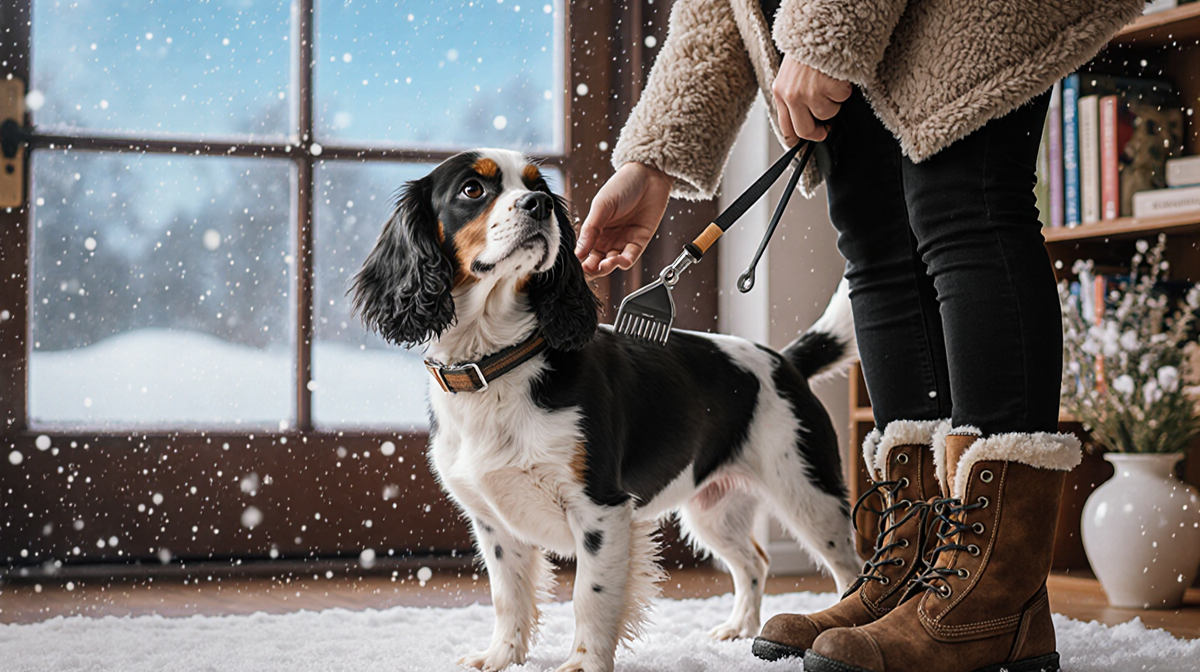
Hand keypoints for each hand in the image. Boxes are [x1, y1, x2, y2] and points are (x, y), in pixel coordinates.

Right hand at [576, 162, 674, 276]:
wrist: (649, 175)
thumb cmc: (623, 185)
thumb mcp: (601, 206)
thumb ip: (590, 230)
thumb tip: (578, 252)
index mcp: (594, 229)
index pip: (584, 251)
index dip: (580, 261)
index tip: (577, 265)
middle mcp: (607, 238)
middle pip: (597, 262)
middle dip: (593, 269)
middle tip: (590, 269)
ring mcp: (623, 241)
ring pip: (613, 263)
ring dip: (609, 266)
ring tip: (606, 263)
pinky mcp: (639, 242)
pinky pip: (631, 257)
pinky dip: (625, 261)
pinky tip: (621, 259)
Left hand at [772, 55, 851, 143]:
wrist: (820, 27)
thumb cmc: (809, 51)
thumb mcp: (791, 75)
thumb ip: (794, 99)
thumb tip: (805, 126)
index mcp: (780, 92)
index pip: (786, 130)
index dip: (799, 142)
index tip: (806, 146)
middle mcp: (791, 95)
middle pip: (806, 131)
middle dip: (820, 130)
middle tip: (827, 123)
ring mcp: (808, 92)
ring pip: (827, 115)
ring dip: (833, 102)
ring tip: (829, 83)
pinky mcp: (826, 87)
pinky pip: (840, 101)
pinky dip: (844, 91)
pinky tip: (837, 77)